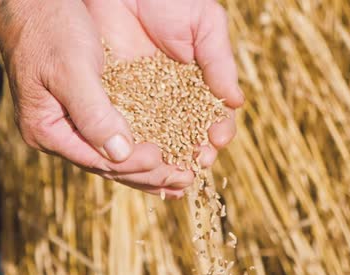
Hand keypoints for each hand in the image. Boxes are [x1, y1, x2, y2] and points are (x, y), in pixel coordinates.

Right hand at [0, 0, 194, 197]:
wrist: (34, 5)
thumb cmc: (50, 29)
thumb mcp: (72, 69)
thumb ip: (93, 112)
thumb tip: (119, 154)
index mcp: (47, 130)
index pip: (97, 159)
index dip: (134, 164)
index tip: (166, 160)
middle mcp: (58, 135)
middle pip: (108, 165)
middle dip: (148, 175)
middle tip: (185, 180)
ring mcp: (71, 126)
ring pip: (115, 156)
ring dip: (149, 169)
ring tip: (181, 179)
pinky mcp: (86, 114)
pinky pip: (117, 138)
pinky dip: (141, 148)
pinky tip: (165, 155)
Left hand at [83, 0, 243, 164]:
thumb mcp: (204, 25)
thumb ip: (219, 62)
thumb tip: (236, 102)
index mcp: (198, 84)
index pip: (211, 116)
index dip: (216, 132)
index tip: (215, 142)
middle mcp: (172, 98)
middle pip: (185, 136)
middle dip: (191, 154)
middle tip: (193, 166)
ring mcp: (142, 101)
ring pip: (156, 140)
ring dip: (164, 160)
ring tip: (169, 173)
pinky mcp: (113, 100)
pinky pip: (123, 130)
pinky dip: (131, 149)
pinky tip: (138, 162)